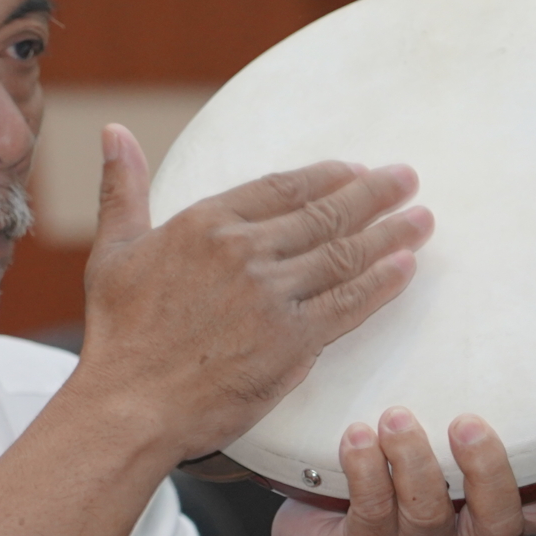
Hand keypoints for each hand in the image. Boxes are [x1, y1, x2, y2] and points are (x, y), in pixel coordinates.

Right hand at [72, 124, 431, 464]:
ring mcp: (273, 296)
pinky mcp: (293, 341)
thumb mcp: (113, 249)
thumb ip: (123, 188)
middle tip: (407, 179)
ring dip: (391, 234)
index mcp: (206, 223)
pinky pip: (349, 304)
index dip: (326, 177)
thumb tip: (114, 130)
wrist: (130, 406)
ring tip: (422, 219)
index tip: (354, 170)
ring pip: (345, 254)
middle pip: (324, 213)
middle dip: (373, 194)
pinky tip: (406, 266)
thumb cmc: (117, 335)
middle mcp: (245, 251)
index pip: (282, 188)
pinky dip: (382, 283)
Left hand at [268, 408, 535, 535]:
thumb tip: (496, 324)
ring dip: (413, 464)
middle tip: (469, 424)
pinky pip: (369, 517)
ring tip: (396, 418)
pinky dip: (364, 473)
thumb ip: (470, 411)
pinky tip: (355, 438)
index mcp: (492, 513)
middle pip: (499, 521)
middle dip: (487, 472)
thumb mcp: (434, 449)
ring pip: (428, 518)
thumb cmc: (386, 475)